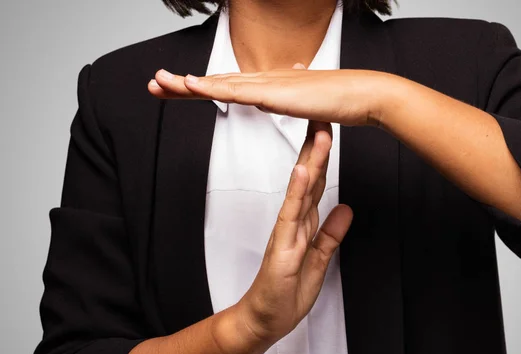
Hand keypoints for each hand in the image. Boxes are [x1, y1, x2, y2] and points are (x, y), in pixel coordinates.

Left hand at [148, 66, 393, 125]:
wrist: (363, 96)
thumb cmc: (339, 101)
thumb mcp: (305, 102)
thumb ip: (288, 99)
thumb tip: (277, 96)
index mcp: (269, 85)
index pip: (227, 85)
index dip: (200, 87)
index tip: (176, 90)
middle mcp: (264, 80)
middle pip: (216, 81)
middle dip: (182, 84)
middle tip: (154, 84)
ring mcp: (269, 84)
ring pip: (221, 82)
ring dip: (188, 83)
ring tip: (160, 82)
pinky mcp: (277, 93)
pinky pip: (239, 91)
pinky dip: (213, 87)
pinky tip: (192, 85)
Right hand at [236, 120, 352, 342]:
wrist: (265, 320)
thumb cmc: (286, 292)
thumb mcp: (319, 260)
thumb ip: (330, 234)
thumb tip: (345, 209)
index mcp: (303, 223)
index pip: (315, 183)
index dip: (324, 157)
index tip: (330, 131)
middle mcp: (294, 221)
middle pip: (308, 178)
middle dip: (318, 147)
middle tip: (324, 116)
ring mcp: (286, 231)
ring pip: (300, 190)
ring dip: (311, 160)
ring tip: (319, 133)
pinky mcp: (282, 245)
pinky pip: (290, 214)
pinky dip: (295, 191)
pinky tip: (300, 170)